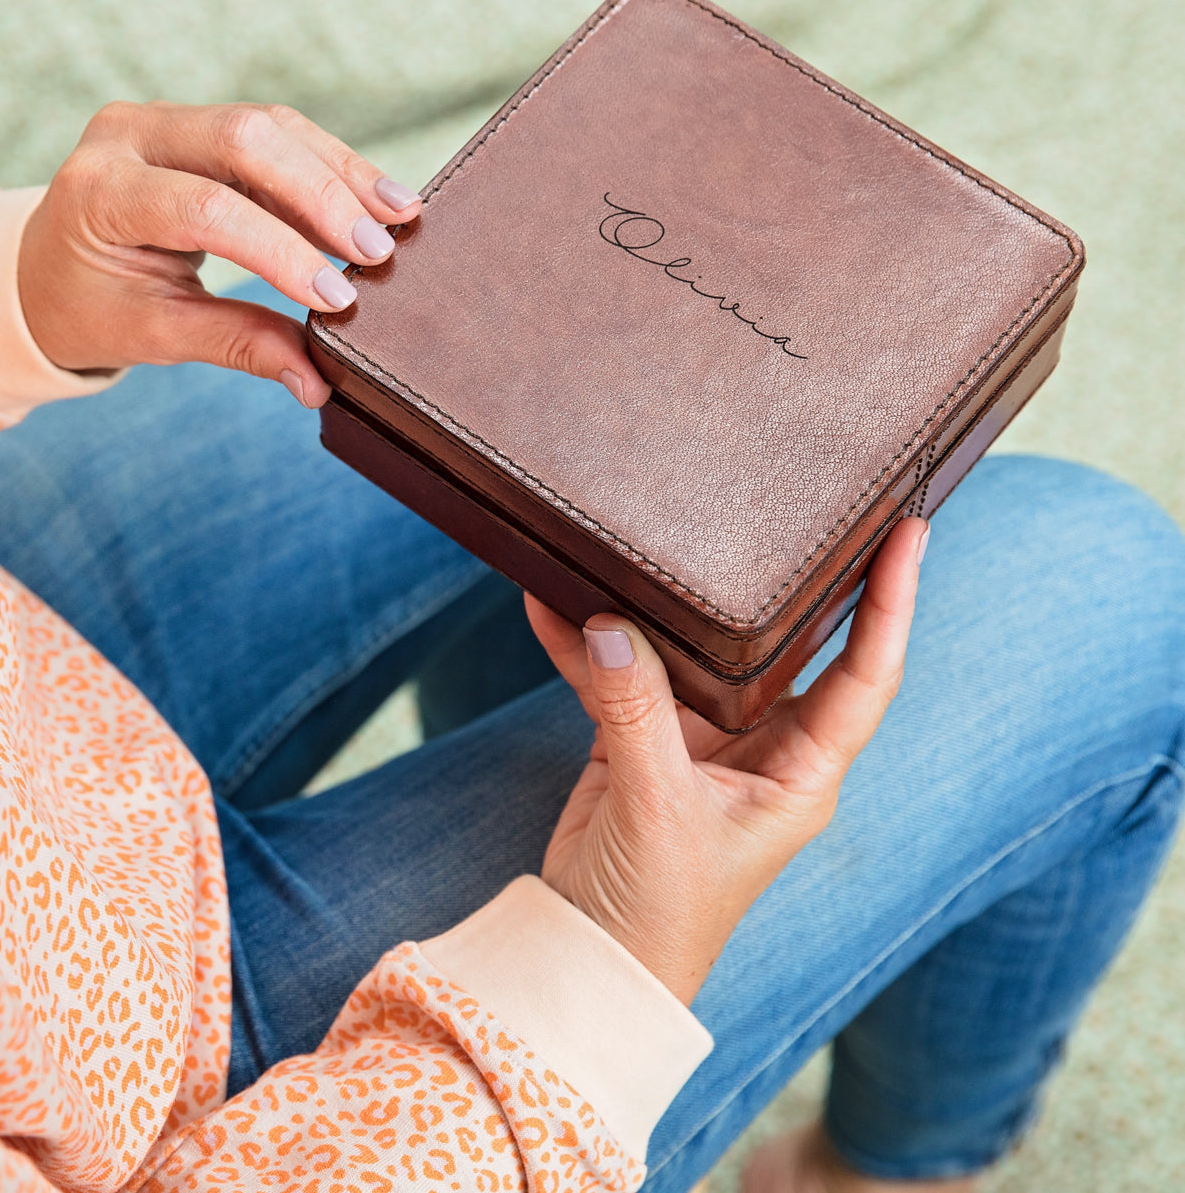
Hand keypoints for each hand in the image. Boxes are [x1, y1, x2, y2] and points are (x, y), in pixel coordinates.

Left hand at [17, 101, 423, 405]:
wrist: (45, 268)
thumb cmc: (92, 307)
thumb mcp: (153, 334)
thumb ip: (236, 344)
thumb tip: (315, 382)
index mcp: (98, 192)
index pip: (204, 207)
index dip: (280, 250)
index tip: (338, 298)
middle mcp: (128, 135)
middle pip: (243, 140)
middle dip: (322, 195)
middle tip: (379, 251)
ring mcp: (164, 120)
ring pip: (270, 126)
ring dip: (340, 173)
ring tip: (400, 215)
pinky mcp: (199, 124)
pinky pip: (276, 133)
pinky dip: (329, 166)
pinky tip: (376, 198)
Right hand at [531, 516, 928, 1004]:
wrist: (591, 958)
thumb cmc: (659, 908)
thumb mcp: (660, 809)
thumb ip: (635, 712)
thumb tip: (609, 626)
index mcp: (802, 771)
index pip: (865, 674)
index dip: (891, 604)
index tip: (910, 532)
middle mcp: (761, 747)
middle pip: (781, 644)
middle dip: (779, 579)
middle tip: (790, 502)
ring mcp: (699, 742)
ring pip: (686, 653)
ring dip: (650, 611)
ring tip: (627, 545)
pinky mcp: (639, 741)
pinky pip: (617, 677)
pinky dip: (584, 647)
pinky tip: (550, 606)